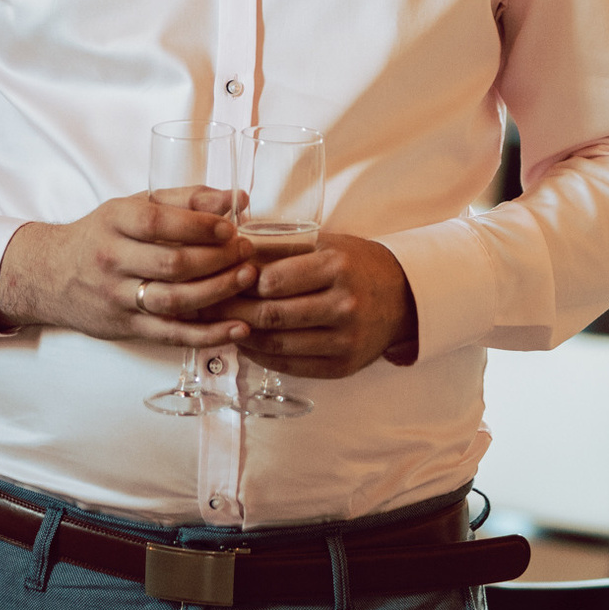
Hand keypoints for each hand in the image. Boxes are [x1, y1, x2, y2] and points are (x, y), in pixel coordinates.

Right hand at [0, 190, 257, 344]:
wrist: (49, 274)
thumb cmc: (102, 235)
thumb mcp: (133, 207)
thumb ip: (186, 200)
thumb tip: (237, 199)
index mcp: (114, 221)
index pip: (157, 223)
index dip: (198, 226)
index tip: (230, 228)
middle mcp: (111, 259)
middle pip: (171, 263)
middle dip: (216, 259)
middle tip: (247, 252)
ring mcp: (117, 297)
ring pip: (173, 300)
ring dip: (217, 292)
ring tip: (247, 279)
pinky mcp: (125, 327)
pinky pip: (170, 334)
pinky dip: (207, 335)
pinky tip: (237, 329)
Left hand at [219, 233, 414, 379]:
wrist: (403, 296)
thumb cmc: (355, 264)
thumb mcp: (324, 243)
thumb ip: (280, 248)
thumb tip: (229, 250)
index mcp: (337, 267)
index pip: (273, 281)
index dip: (241, 282)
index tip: (221, 279)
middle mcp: (344, 304)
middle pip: (272, 315)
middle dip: (232, 312)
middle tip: (206, 306)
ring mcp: (346, 339)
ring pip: (278, 344)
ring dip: (243, 337)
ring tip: (222, 326)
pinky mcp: (344, 365)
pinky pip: (292, 366)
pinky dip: (264, 357)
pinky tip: (248, 345)